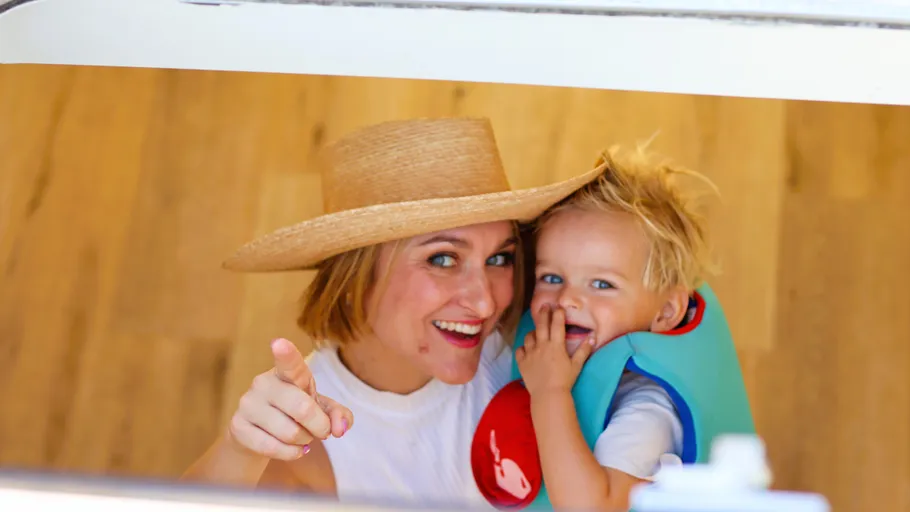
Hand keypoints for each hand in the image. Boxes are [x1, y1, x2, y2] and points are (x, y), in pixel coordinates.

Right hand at [227, 338, 353, 460]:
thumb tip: (340, 429)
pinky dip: (290, 453)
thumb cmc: (295, 414)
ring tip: (301, 437)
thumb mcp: (320, 410)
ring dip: (304, 441)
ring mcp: (248, 404)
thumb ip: (338, 414)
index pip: (289, 363)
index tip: (279, 343)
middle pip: (302, 409)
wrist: (256, 435)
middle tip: (321, 431)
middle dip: (320, 426)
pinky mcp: (237, 426)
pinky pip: (273, 448)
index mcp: (287, 373)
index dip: (286, 354)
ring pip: (290, 433)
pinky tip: (290, 448)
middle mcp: (264, 383)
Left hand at [515, 305, 593, 396]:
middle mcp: (542, 346)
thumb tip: (593, 337)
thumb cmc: (565, 380)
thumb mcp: (576, 365)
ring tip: (536, 331)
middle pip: (541, 325)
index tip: (558, 307)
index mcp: (556, 345)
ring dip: (533, 332)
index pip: (557, 324)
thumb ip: (584, 350)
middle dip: (543, 313)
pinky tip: (526, 349)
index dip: (557, 314)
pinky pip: (520, 350)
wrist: (548, 395)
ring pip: (529, 336)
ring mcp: (530, 353)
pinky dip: (523, 348)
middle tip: (544, 306)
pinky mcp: (522, 362)